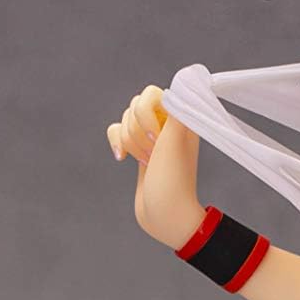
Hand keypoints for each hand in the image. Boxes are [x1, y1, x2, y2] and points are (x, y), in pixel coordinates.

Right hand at [106, 84, 202, 248]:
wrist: (165, 217)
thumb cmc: (173, 182)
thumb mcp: (174, 141)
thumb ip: (176, 109)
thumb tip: (183, 82)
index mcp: (180, 118)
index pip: (152, 93)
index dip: (146, 114)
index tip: (157, 139)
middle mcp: (166, 124)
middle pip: (134, 107)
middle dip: (136, 132)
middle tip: (154, 155)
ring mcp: (151, 137)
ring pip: (124, 120)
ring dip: (129, 142)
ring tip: (147, 163)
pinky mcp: (137, 149)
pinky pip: (116, 131)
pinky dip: (116, 143)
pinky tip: (122, 159)